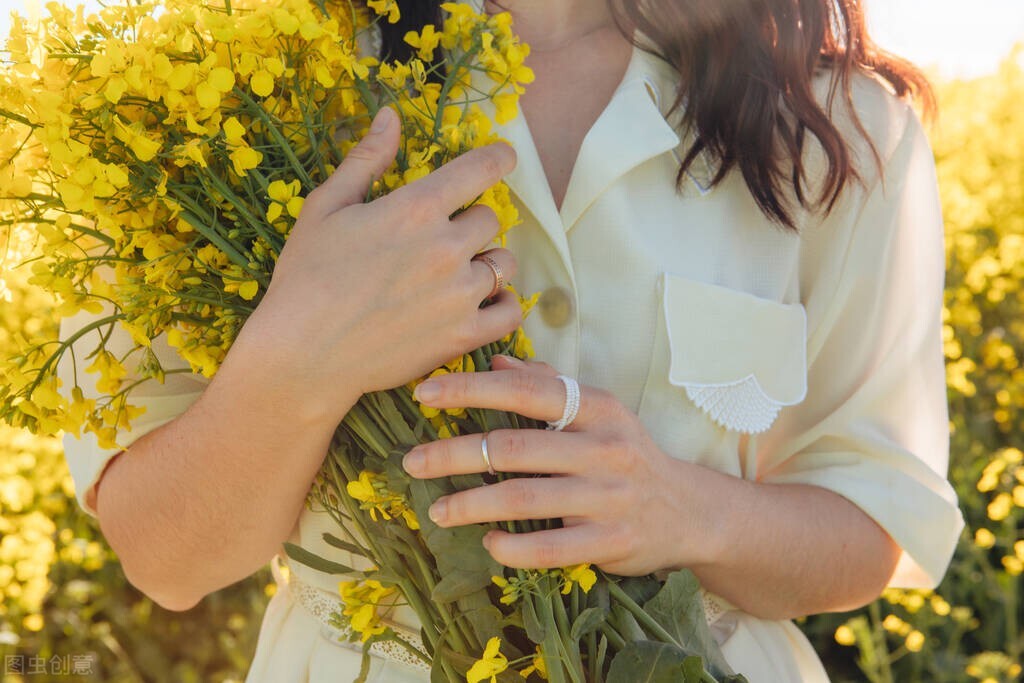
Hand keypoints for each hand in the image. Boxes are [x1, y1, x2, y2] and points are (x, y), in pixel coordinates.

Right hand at [233, 108, 523, 422]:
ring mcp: (459, 294)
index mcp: (416, 208)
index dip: (499, 158)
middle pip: (490, 219)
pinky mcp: (464, 336)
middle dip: (470, 223)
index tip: (504, 158)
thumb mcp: (326, 208)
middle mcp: (447, 247)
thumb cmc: (305, 277)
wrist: (303, 355)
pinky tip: (482, 303)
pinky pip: (510, 312)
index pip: (482, 168)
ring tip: (456, 275)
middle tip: (441, 240)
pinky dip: (502, 305)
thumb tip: (390, 115)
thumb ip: (366, 160)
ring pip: (503, 264)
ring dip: (485, 263)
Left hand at [401, 355, 717, 575]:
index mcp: (599, 409)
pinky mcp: (610, 542)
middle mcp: (606, 449)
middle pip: (515, 448)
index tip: (425, 394)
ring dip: (471, 504)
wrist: (689, 512)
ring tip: (436, 509)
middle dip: (455, 453)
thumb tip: (499, 361)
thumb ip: (550, 386)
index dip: (472, 390)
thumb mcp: (600, 413)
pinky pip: (550, 548)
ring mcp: (609, 498)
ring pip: (524, 498)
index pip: (527, 392)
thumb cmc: (628, 455)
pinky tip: (488, 543)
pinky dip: (513, 547)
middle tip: (412, 460)